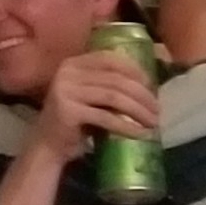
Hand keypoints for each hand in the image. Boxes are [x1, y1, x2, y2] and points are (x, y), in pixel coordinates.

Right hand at [28, 50, 158, 178]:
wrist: (47, 144)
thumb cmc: (75, 120)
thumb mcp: (89, 95)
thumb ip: (107, 84)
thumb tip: (147, 85)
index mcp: (73, 64)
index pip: (110, 60)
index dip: (135, 71)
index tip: (152, 87)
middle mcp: (68, 72)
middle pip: (116, 80)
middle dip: (142, 96)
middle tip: (157, 111)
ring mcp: (66, 90)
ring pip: (114, 97)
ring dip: (139, 111)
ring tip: (153, 122)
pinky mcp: (69, 111)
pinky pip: (106, 117)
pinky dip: (127, 126)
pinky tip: (140, 134)